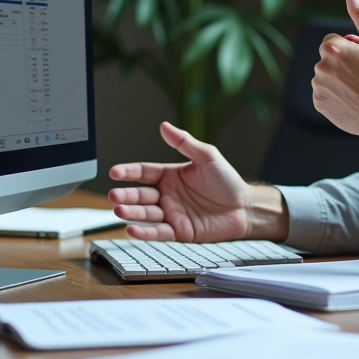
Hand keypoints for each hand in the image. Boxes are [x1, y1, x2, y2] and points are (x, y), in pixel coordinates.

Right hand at [107, 121, 286, 241]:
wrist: (245, 208)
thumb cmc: (228, 182)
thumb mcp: (207, 156)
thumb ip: (185, 143)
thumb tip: (164, 126)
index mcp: (171, 175)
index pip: (144, 172)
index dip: (128, 172)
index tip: (114, 172)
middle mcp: (168, 195)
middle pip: (140, 195)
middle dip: (125, 195)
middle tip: (114, 196)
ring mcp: (172, 214)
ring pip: (146, 214)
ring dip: (131, 213)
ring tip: (119, 211)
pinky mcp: (179, 231)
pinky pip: (159, 232)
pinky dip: (145, 232)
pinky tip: (132, 230)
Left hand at [311, 0, 358, 147]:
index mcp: (332, 48)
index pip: (334, 40)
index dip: (350, 49)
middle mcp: (320, 66)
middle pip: (329, 57)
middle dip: (343, 63)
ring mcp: (318, 87)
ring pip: (326, 75)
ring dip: (338, 78)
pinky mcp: (318, 104)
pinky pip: (324, 93)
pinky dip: (335, 95)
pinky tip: (352, 100)